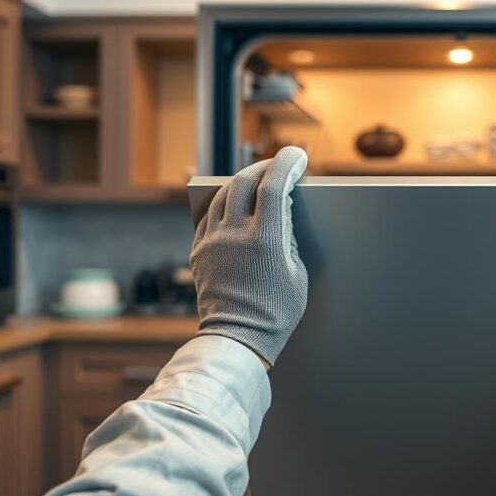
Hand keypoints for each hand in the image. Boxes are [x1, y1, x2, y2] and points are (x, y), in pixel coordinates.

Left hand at [190, 147, 308, 365]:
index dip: (287, 164)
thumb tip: (283, 209)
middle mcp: (235, 235)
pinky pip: (210, 215)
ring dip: (243, 182)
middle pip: (245, 181)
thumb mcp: (298, 273)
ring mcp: (212, 242)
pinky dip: (226, 203)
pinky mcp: (198, 250)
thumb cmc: (277, 312)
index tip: (298, 156)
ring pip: (224, 195)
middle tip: (277, 166)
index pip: (274, 186)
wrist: (237, 339)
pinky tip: (236, 204)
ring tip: (257, 181)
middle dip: (264, 168)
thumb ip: (290, 237)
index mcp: (266, 241)